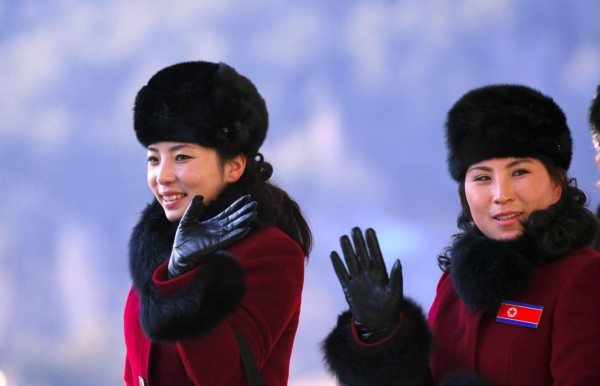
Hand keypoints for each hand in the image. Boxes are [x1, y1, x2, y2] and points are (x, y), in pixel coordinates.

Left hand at [168, 194, 257, 278]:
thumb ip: (194, 208)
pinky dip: (238, 233)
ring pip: (234, 227)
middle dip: (245, 211)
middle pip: (235, 218)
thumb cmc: (183, 239)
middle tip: (255, 204)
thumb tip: (200, 196)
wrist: (179, 254)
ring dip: (244, 221)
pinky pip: (229, 238)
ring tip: (253, 213)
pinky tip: (246, 228)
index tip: (247, 197)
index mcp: (214, 223)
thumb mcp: (187, 219)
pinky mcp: (216, 245)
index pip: (229, 212)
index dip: (238, 205)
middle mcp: (219, 230)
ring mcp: (219, 237)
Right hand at [330, 227, 403, 341]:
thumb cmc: (390, 309)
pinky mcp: (348, 289)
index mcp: (381, 274)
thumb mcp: (396, 293)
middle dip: (358, 242)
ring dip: (347, 250)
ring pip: (351, 262)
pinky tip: (334, 254)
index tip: (369, 230)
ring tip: (343, 237)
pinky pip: (342, 275)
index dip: (372, 243)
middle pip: (361, 255)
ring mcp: (357, 281)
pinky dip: (337, 265)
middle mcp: (368, 275)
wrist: (378, 325)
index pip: (375, 254)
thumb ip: (396, 277)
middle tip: (354, 229)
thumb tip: (398, 261)